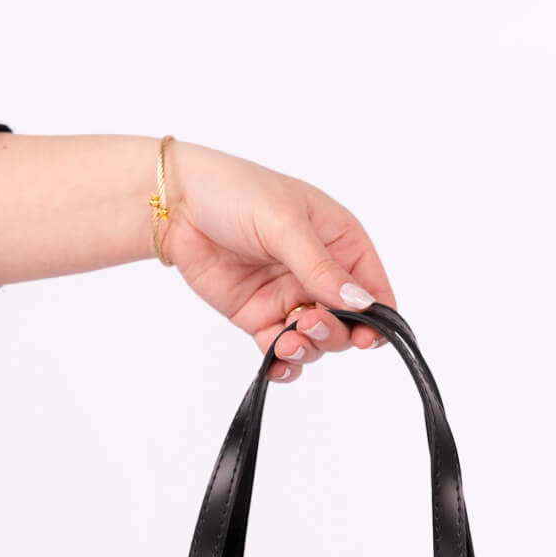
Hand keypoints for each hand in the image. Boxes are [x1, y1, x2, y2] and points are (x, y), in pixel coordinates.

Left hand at [156, 139, 396, 381]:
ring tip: (287, 342)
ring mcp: (291, 297)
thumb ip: (320, 267)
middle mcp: (321, 273)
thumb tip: (361, 303)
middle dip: (335, 332)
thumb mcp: (284, 223)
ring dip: (308, 348)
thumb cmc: (235, 192)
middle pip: (349, 322)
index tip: (367, 335)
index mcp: (340, 241)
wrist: (176, 205)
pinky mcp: (261, 316)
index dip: (378, 316)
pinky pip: (282, 349)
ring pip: (317, 340)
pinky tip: (278, 364)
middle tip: (309, 324)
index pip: (375, 287)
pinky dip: (283, 363)